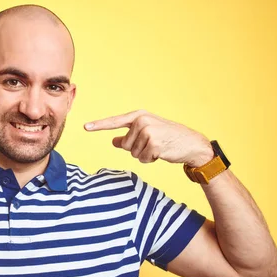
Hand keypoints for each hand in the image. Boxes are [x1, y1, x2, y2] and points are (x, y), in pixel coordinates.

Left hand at [84, 109, 212, 166]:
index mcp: (139, 116)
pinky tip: (162, 152)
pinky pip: (142, 158)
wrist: (191, 144)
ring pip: (133, 153)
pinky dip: (150, 159)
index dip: (99, 125)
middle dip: (136, 149)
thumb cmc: (168, 138)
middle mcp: (142, 121)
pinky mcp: (153, 143)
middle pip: (124, 144)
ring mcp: (148, 131)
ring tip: (158, 147)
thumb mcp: (147, 133)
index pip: (115, 122)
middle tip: (153, 144)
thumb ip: (129, 136)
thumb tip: (114, 141)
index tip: (85, 127)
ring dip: (144, 155)